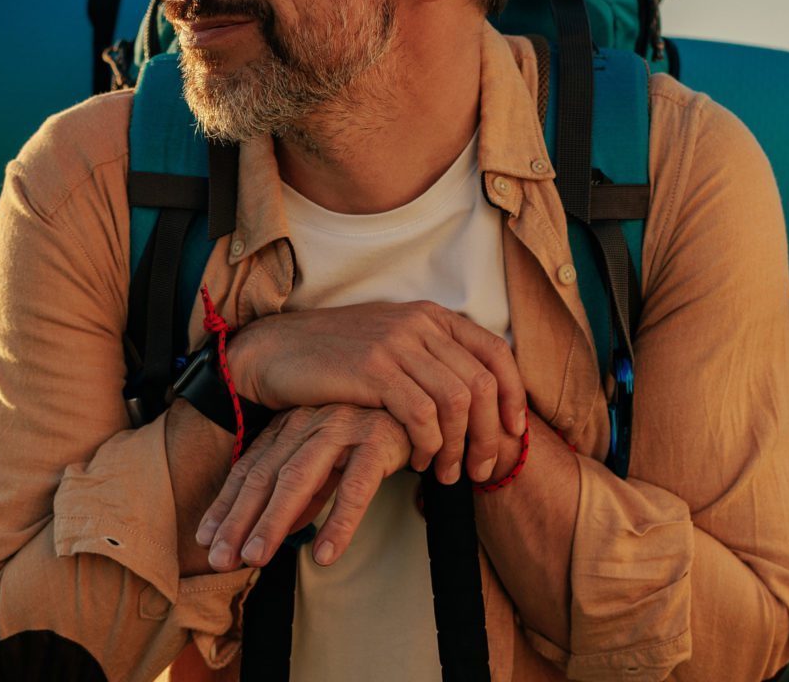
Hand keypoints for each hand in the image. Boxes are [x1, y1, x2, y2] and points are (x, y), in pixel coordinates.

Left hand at [196, 405, 408, 570]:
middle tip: (219, 559)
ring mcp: (341, 429)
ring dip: (274, 521)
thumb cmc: (369, 435)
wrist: (421, 401)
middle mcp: (308, 424)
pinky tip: (323, 553)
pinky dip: (338, 522)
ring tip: (256, 558)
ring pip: (299, 479)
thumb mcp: (327, 464)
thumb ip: (301, 494)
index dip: (225, 505)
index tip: (204, 539)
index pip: (249, 469)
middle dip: (238, 520)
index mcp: (290, 427)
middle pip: (264, 476)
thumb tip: (270, 532)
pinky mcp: (377, 440)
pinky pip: (356, 487)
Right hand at [229, 301, 526, 484]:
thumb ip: (430, 363)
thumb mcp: (390, 346)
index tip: (514, 432)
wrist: (274, 351)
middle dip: (489, 435)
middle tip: (481, 470)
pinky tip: (416, 460)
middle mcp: (419, 323)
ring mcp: (396, 344)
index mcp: (430, 315)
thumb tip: (472, 407)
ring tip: (447, 473)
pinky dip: (427, 444)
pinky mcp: (373, 369)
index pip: (495, 352)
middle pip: (481, 383)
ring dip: (458, 447)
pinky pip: (422, 414)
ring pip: (456, 402)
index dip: (513, 396)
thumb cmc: (333, 359)